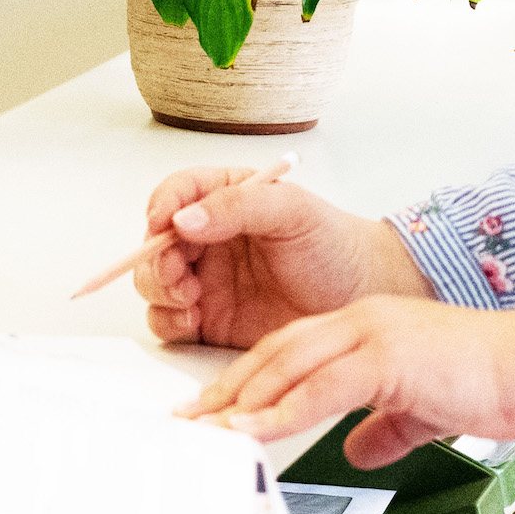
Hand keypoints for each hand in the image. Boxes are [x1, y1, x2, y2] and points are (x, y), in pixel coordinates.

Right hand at [133, 166, 432, 348]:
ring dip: (159, 290)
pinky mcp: (209, 319)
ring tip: (189, 298)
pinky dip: (168, 321)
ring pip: (154, 282)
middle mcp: (209, 239)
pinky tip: (192, 319)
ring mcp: (206, 280)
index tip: (164, 223)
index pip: (177, 193)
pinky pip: (168, 321)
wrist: (360, 298)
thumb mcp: (292, 212)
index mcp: (226, 199)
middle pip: (156, 242)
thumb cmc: (334, 246)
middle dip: (156, 258)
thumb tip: (185, 218)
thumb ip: (239, 207)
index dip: (163, 206)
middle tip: (177, 274)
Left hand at [178, 296, 514, 468]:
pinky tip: (256, 429)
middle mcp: (362, 321)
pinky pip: (323, 386)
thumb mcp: (425, 411)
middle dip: (230, 388)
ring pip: (290, 363)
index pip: (291, 348)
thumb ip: (387, 427)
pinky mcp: (388, 356)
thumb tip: (357, 450)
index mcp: (367, 326)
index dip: (251, 378)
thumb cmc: (493, 380)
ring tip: (209, 429)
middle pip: (277, 350)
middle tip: (193, 420)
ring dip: (244, 399)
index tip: (219, 409)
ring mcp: (373, 333)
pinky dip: (283, 409)